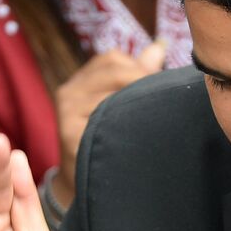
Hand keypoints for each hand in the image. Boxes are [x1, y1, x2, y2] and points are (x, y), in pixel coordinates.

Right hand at [52, 41, 165, 205]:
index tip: (158, 86)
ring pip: (112, 94)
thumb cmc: (106, 142)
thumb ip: (137, 74)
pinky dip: (125, 124)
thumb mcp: (118, 104)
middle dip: (143, 81)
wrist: (83, 186)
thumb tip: (159, 45)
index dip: (139, 68)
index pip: (112, 58)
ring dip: (138, 104)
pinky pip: (104, 120)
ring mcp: (66, 113)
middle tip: (163, 102)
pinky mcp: (70, 134)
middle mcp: (69, 92)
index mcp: (80, 81)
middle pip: (113, 70)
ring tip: (154, 119)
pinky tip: (139, 135)